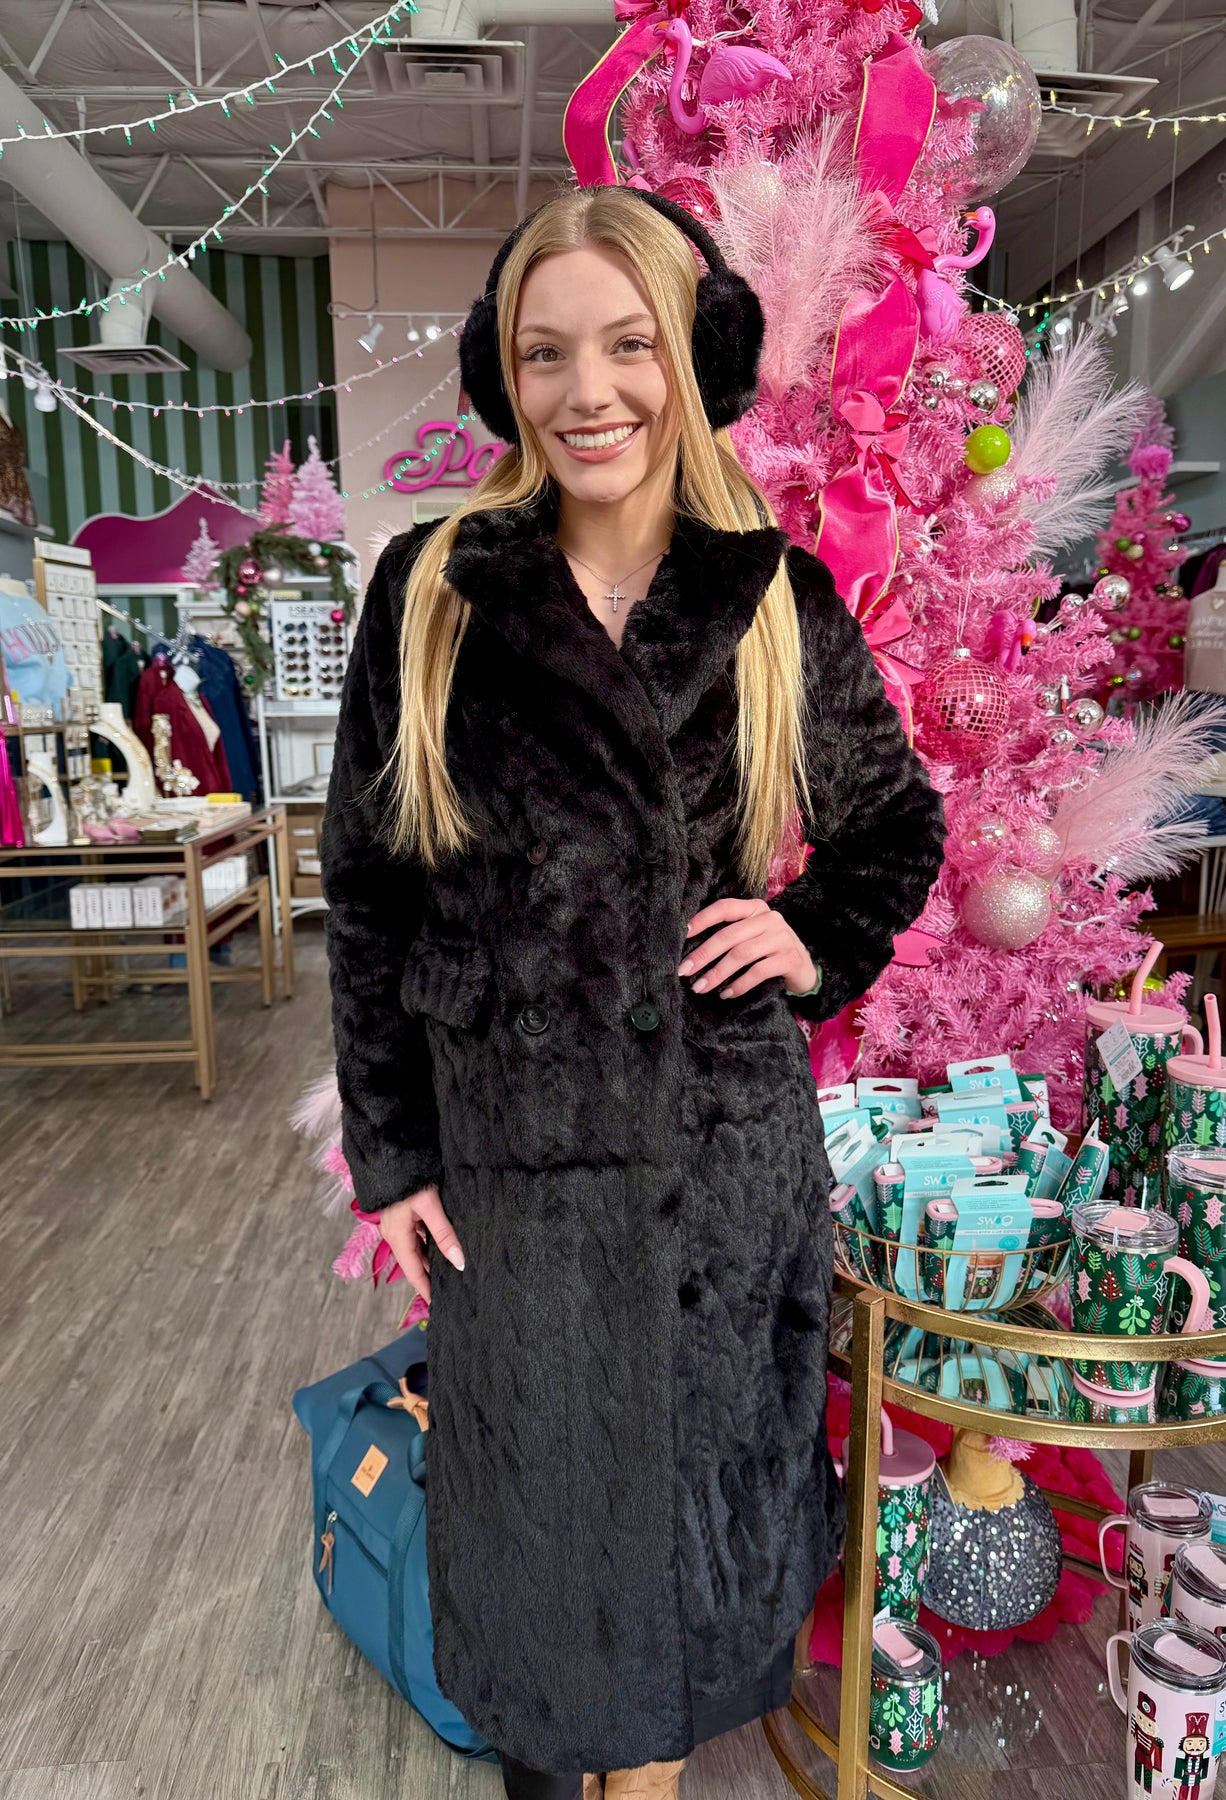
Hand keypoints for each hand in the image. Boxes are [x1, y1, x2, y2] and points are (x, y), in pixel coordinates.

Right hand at [379, 1184, 464, 1303]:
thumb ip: (444, 1234)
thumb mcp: (429, 1207)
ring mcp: (399, 1225)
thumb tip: (459, 1262)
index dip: (426, 1290)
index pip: (413, 1273)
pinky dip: (431, 1245)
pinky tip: (445, 1247)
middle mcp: (396, 1235)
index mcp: (398, 1238)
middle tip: (452, 1289)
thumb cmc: (410, 1181)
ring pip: (418, 1249)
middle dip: (432, 1276)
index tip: (438, 1306)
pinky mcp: (404, 1215)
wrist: (393, 1154)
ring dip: (432, 1260)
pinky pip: (418, 1237)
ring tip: (452, 1271)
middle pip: (415, 1263)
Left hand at [678, 897, 816, 998]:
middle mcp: (769, 919)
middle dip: (703, 954)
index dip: (702, 919)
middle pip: (729, 935)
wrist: (804, 969)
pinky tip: (726, 994)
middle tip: (684, 970)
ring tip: (700, 987)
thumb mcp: (752, 936)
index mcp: (755, 908)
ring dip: (717, 973)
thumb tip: (693, 951)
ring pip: (741, 955)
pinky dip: (739, 985)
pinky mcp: (789, 959)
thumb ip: (731, 934)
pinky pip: (757, 972)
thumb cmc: (769, 951)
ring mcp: (781, 938)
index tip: (683, 934)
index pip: (725, 908)